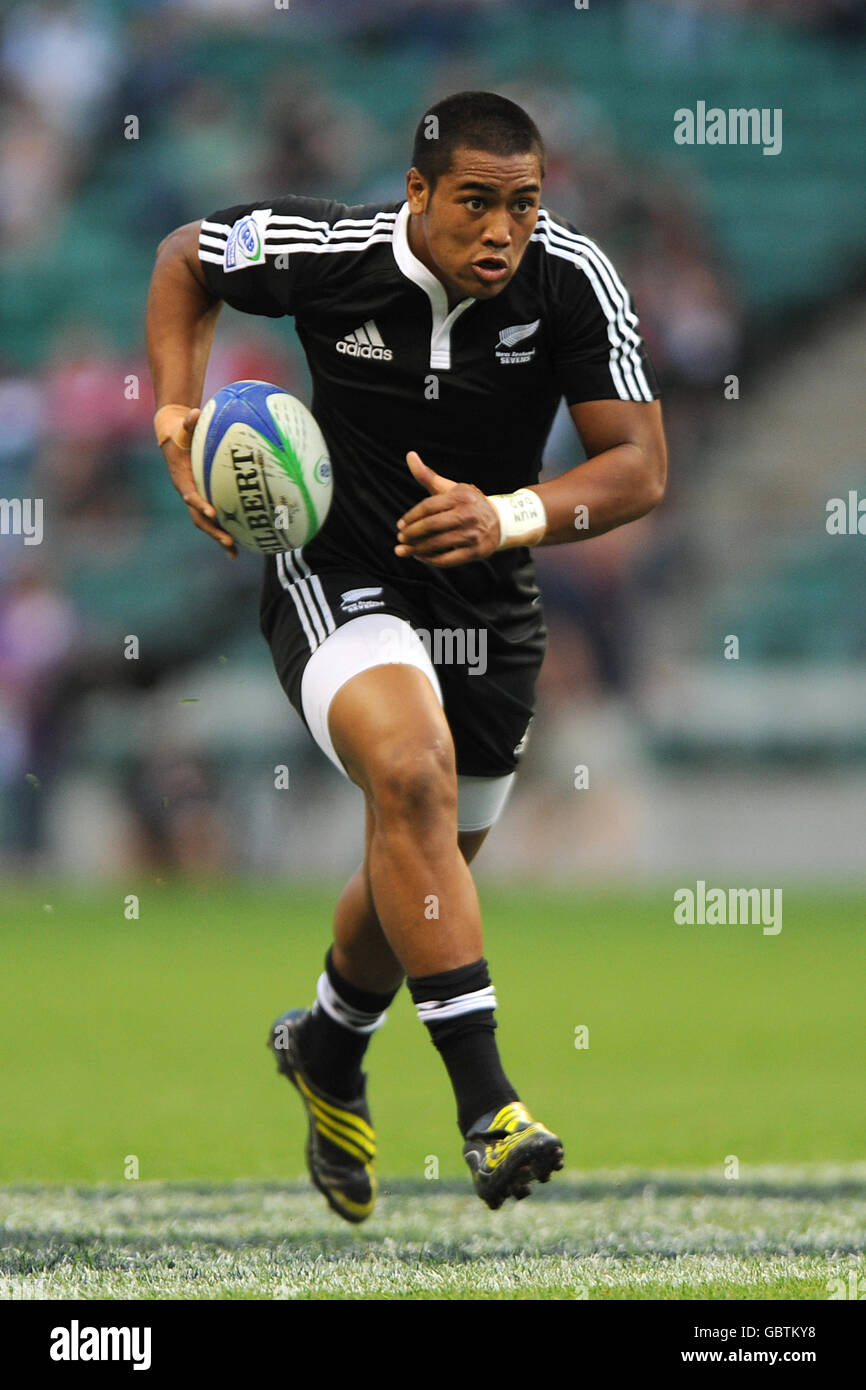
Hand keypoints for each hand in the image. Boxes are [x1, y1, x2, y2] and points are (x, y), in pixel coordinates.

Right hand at [160, 406, 236, 556]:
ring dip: (219, 537)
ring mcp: (195, 499)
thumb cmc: (181, 431)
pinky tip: (240, 544)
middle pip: (198, 517)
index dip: (199, 503)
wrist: (173, 438)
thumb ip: (189, 421)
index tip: (212, 511)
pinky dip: (224, 531)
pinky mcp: (203, 500)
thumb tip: (195, 411)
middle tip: (229, 541)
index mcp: (181, 478)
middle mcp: (187, 492)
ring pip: (206, 523)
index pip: (190, 493)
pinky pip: (214, 519)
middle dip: (213, 530)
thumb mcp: (183, 426)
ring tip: (235, 552)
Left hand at [395, 451, 499, 566]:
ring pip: (437, 544)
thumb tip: (409, 455)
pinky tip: (420, 556)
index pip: (428, 506)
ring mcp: (472, 534)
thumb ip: (428, 476)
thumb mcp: (452, 488)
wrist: (501, 522)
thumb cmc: (469, 504)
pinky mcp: (475, 552)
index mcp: (460, 496)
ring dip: (416, 549)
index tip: (400, 524)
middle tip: (400, 537)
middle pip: (431, 525)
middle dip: (411, 533)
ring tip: (403, 550)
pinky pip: (447, 559)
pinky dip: (430, 559)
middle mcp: (467, 515)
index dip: (411, 516)